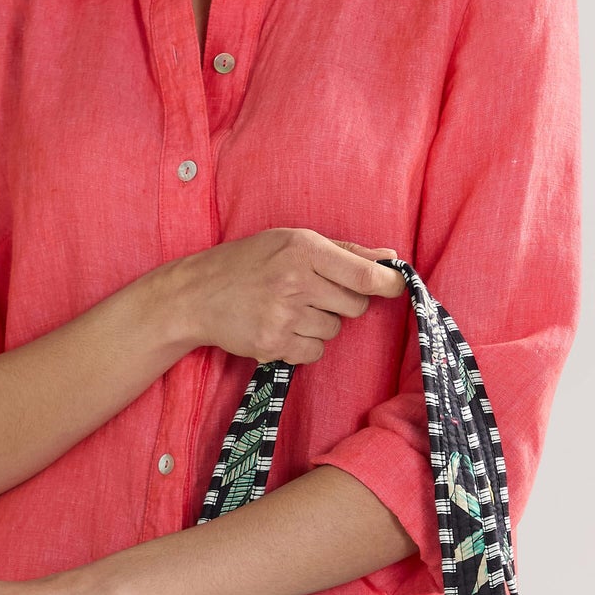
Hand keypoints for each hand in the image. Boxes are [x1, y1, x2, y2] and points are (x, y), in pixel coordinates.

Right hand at [166, 229, 406, 366]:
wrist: (196, 294)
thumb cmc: (249, 263)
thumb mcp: (292, 242)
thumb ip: (344, 251)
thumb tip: (390, 258)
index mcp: (303, 249)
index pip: (364, 274)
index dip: (389, 284)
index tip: (398, 287)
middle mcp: (295, 281)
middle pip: (355, 306)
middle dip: (343, 303)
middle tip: (313, 293)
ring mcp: (283, 315)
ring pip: (334, 330)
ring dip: (320, 324)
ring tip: (288, 308)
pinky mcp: (273, 344)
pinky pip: (314, 352)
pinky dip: (303, 345)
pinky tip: (280, 327)